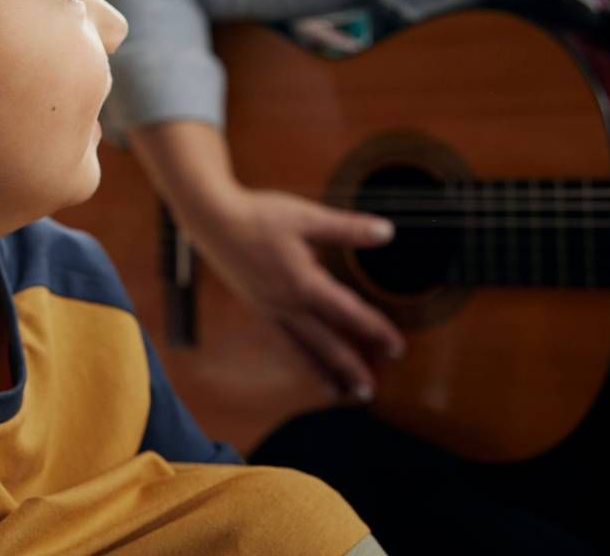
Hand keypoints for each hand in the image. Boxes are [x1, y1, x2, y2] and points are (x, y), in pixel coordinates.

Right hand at [185, 188, 404, 401]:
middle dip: (350, 368)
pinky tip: (303, 365)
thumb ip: (347, 229)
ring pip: (299, 350)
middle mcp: (286, 304)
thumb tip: (387, 232)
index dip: (375, 330)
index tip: (397, 347)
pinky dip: (296, 358)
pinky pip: (280, 341)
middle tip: (370, 390)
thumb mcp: (307, 218)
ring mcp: (268, 309)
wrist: (212, 220)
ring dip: (320, 373)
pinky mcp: (255, 306)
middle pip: (324, 344)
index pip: (348, 313)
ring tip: (337, 393)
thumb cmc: (259, 216)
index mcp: (304, 283)